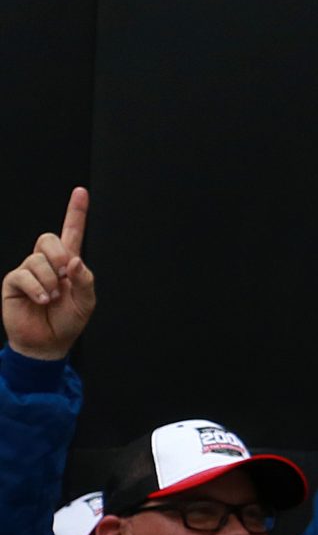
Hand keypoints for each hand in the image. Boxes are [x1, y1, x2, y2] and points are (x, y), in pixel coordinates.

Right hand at [2, 189, 94, 362]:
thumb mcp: (86, 300)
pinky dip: (37, 288)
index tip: (80, 191)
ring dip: (50, 280)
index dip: (76, 212)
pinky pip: (22, 275)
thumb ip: (85, 279)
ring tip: (53, 297)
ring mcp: (28, 272)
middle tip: (65, 273)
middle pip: (48, 238)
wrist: (49, 343)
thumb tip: (74, 261)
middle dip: (59, 253)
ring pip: (36, 259)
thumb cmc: (69, 320)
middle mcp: (46, 263)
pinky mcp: (13, 284)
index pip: (72, 232)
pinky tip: (43, 300)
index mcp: (68, 262)